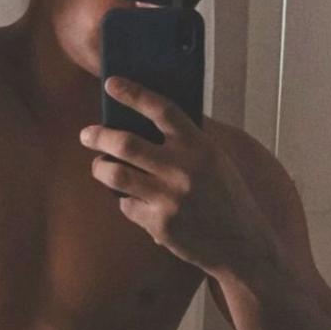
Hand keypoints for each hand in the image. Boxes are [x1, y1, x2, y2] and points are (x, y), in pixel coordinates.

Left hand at [79, 76, 279, 274]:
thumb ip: (188, 140)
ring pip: (114, 173)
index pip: (162, 110)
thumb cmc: (227, 198)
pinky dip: (125, 200)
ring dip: (100, 167)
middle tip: (87, 134)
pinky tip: (134, 200)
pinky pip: (125, 204)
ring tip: (100, 164)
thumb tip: (149, 116)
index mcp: (200, 146)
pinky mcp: (159, 224)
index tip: (111, 83)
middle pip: (125, 142)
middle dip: (98, 135)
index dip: (134, 94)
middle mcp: (183, 169)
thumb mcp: (216, 161)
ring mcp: (169, 198)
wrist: (243, 246)